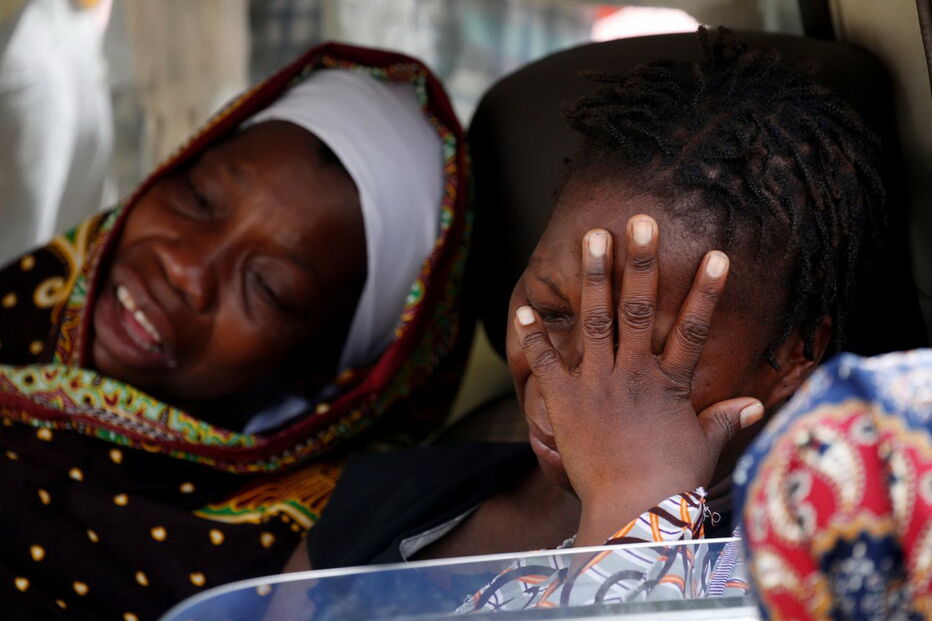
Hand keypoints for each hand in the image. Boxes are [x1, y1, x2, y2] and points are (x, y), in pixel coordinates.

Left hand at [512, 215, 763, 543]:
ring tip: (593, 237)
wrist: (631, 511)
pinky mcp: (565, 399)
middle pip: (639, 309)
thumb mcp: (704, 447)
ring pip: (596, 320)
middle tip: (639, 221)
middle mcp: (633, 373)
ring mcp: (598, 382)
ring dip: (594, 277)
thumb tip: (758, 407)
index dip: (707, 291)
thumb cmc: (671, 483)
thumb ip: (725, 420)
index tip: (717, 255)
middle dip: (640, 263)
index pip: (694, 328)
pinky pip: (547, 361)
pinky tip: (523, 310)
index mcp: (669, 383)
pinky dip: (534, 336)